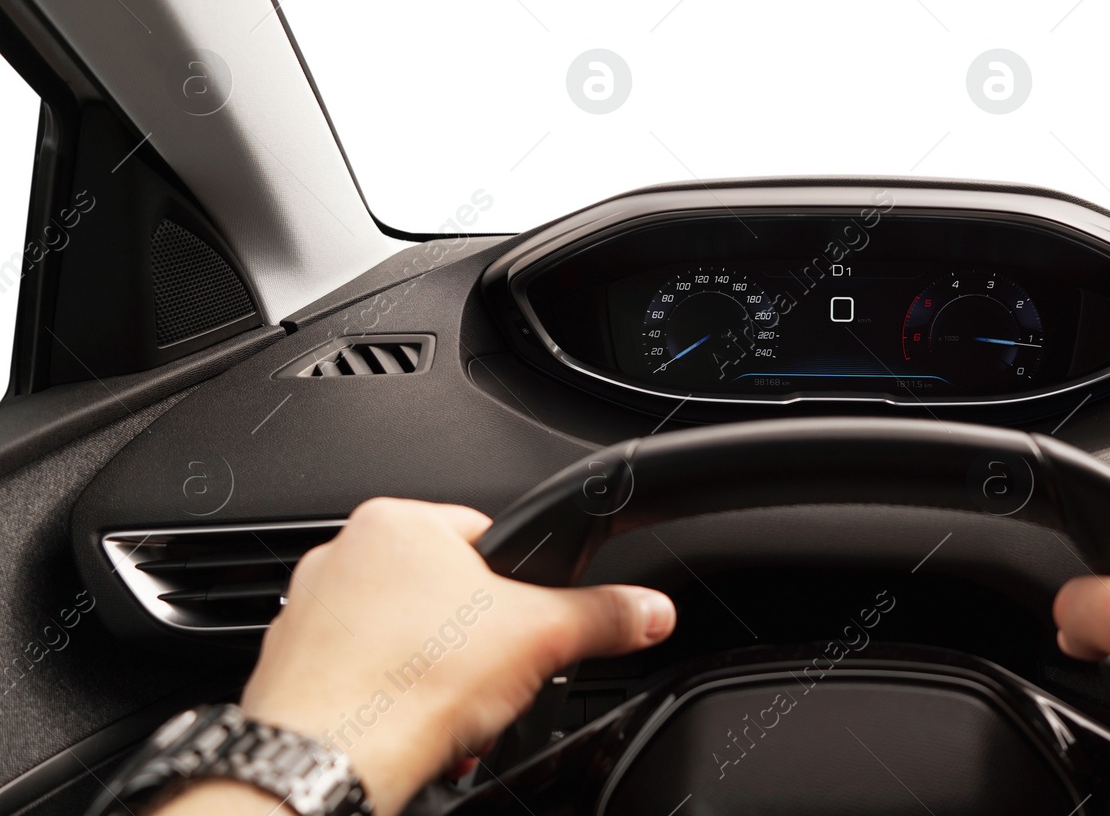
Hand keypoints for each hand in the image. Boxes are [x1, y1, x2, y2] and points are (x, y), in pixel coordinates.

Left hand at [165, 498, 675, 815]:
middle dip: (474, 641)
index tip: (524, 626)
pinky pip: (361, 676)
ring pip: (401, 636)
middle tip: (491, 677)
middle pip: (443, 591)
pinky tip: (413, 730)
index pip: (485, 536)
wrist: (328, 759)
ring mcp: (307, 612)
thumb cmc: (410, 684)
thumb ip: (603, 615)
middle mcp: (342, 555)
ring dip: (435, 674)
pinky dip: (392, 702)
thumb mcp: (540, 637)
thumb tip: (648, 611)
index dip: (519, 586)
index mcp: (397, 522)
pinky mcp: (290, 668)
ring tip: (452, 711)